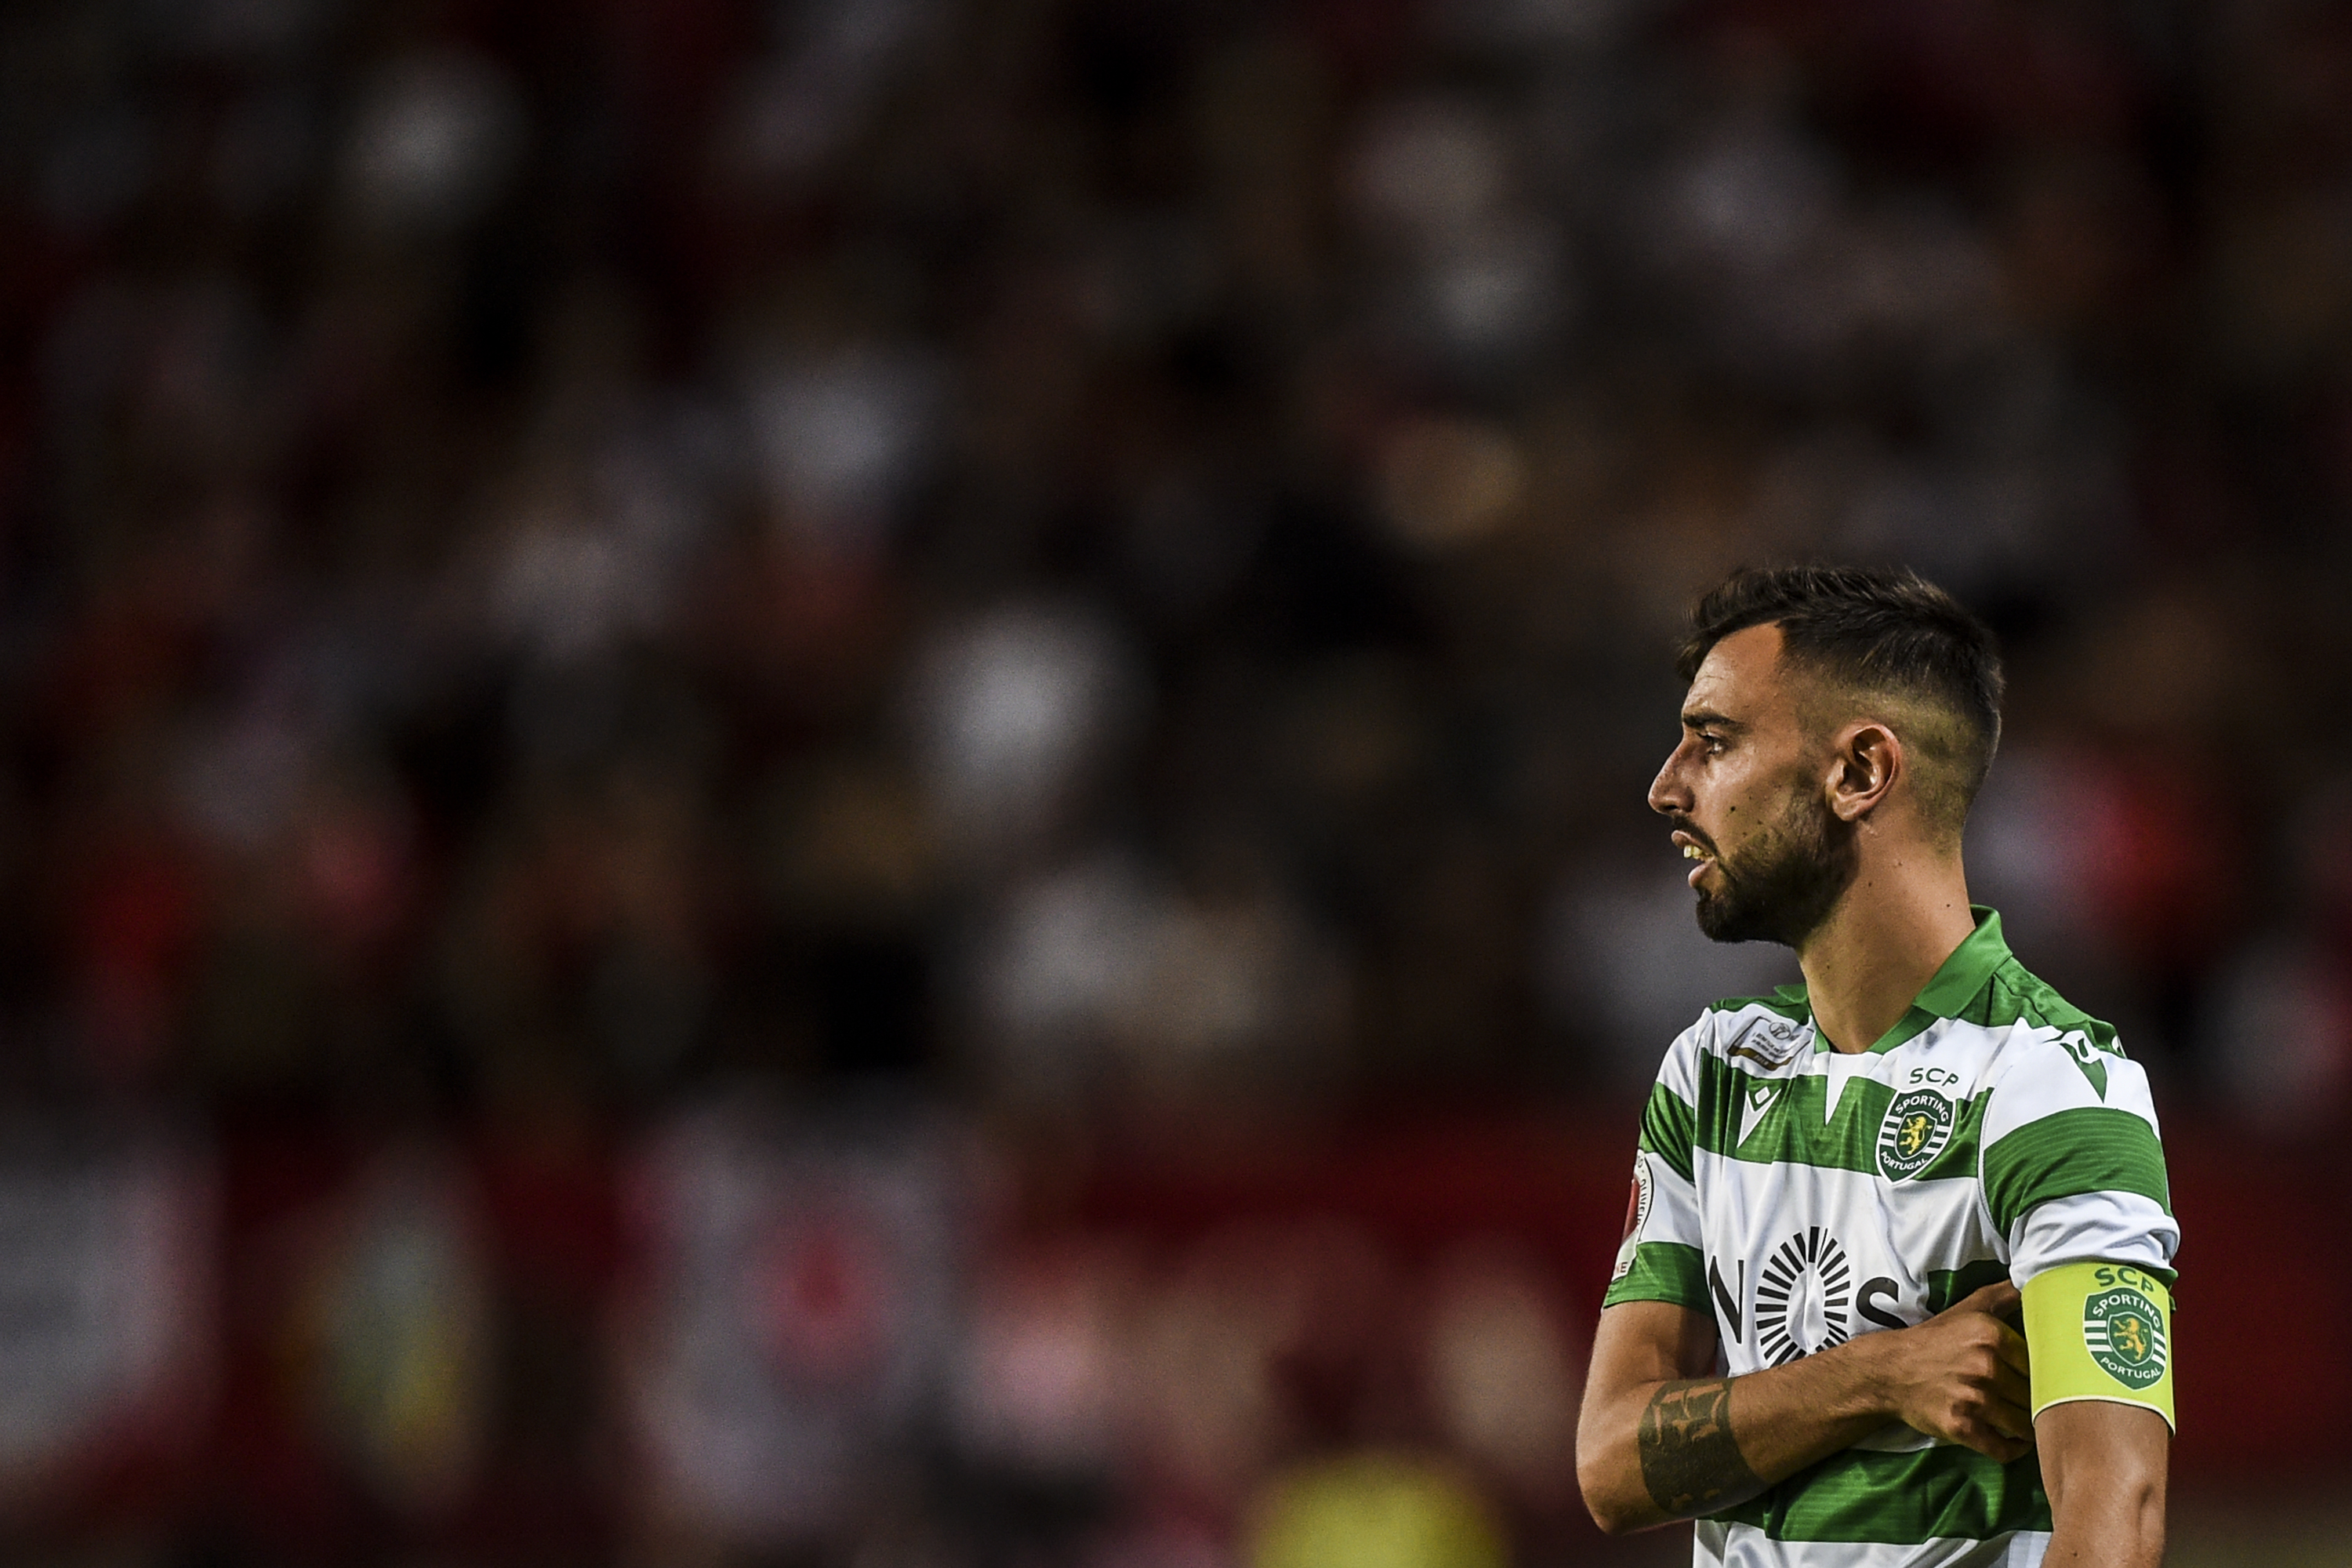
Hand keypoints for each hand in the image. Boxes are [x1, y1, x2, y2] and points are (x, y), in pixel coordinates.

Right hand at [1873, 1281, 2033, 1462]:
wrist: (1891, 1370)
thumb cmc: (1936, 1339)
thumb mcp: (1969, 1308)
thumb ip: (2004, 1294)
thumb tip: (2036, 1281)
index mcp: (1991, 1336)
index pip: (2042, 1364)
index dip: (2048, 1375)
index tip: (2050, 1382)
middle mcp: (1984, 1366)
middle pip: (2035, 1395)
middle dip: (2040, 1403)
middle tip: (2043, 1407)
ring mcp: (1972, 1399)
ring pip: (2022, 1424)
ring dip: (2029, 1429)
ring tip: (2030, 1425)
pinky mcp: (1960, 1426)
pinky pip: (2002, 1448)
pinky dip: (2012, 1449)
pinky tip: (2014, 1443)